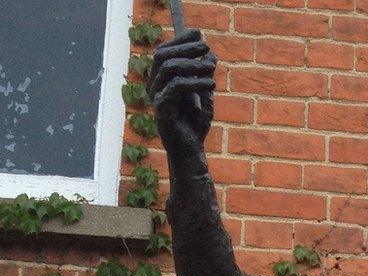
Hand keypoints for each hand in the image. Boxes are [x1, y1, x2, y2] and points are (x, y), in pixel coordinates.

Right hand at [148, 29, 216, 152]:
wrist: (191, 150)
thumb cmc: (195, 124)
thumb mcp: (204, 94)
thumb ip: (205, 74)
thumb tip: (211, 53)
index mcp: (161, 80)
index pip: (165, 51)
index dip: (180, 40)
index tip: (199, 33)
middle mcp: (154, 86)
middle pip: (162, 55)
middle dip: (185, 47)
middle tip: (206, 46)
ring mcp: (156, 97)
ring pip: (169, 68)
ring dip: (193, 65)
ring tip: (212, 69)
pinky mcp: (161, 109)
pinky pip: (176, 87)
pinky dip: (195, 83)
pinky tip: (211, 85)